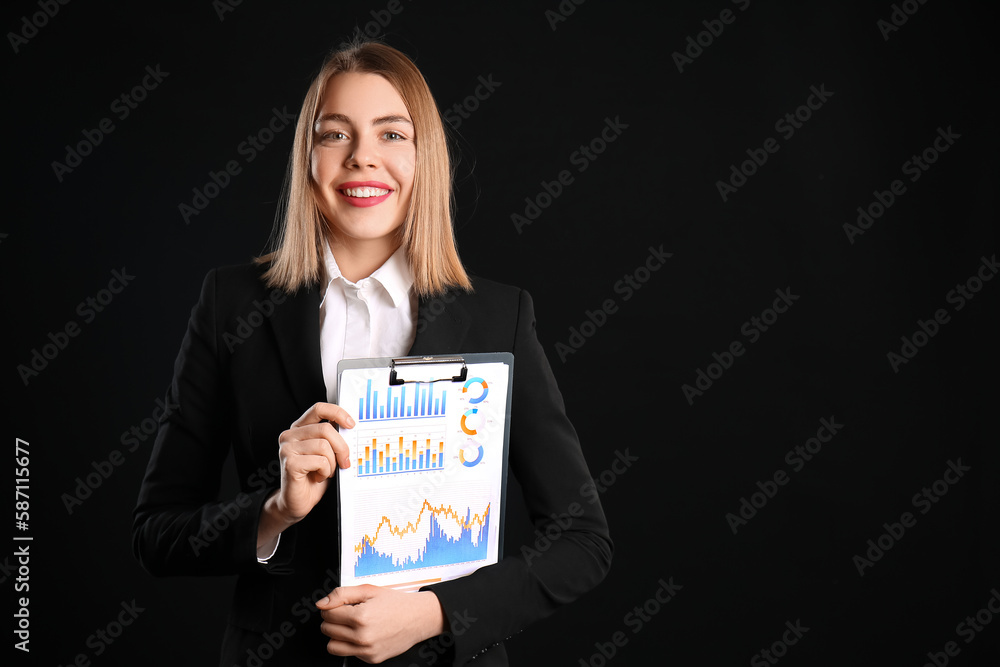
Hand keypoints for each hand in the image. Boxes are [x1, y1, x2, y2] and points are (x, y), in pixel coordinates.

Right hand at [257, 403, 353, 552]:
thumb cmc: (313, 477)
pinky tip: (318, 477)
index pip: (319, 408)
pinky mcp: (289, 462)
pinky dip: (325, 471)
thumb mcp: (326, 453)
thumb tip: (352, 428)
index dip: (337, 413)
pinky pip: (320, 461)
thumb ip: (333, 439)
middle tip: (345, 462)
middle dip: (342, 447)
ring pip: (324, 446)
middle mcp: (290, 435)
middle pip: (326, 429)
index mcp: (300, 429)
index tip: (351, 424)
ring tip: (326, 471)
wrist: (297, 502)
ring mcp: (287, 448)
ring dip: (332, 463)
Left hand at [316, 585, 446, 662]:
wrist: (418, 618)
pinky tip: (363, 634)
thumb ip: (342, 594)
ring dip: (336, 635)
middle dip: (333, 619)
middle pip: (327, 629)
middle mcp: (362, 636)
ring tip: (349, 626)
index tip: (341, 605)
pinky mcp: (371, 658)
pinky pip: (348, 653)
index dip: (332, 606)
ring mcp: (366, 650)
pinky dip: (351, 644)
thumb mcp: (369, 590)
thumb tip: (321, 603)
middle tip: (347, 613)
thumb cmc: (395, 603)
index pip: (327, 613)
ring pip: (332, 646)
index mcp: (360, 616)